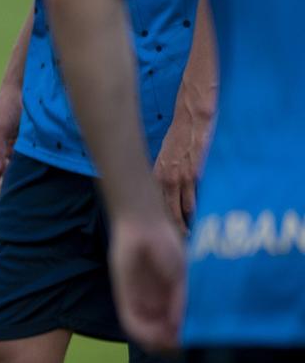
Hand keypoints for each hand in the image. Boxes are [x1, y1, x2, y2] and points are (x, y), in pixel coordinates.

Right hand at [0, 86, 22, 199]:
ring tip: (17, 191)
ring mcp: (2, 146)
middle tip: (8, 200)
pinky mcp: (13, 144)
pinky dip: (17, 170)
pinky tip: (26, 177)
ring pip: (3, 169)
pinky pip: (14, 161)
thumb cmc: (8, 105)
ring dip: (8, 180)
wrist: (21, 88)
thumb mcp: (1, 127)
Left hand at [108, 212, 185, 352]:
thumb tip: (182, 326)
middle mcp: (160, 307)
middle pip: (165, 338)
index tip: (198, 341)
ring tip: (169, 342)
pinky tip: (154, 335)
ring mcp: (143, 304)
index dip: (190, 340)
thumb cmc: (169, 248)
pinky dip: (142, 332)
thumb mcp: (182, 277)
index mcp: (177, 302)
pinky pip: (131, 322)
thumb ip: (181, 300)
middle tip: (182, 344)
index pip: (183, 330)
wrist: (144, 230)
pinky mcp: (125, 299)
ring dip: (158, 344)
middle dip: (173, 346)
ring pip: (148, 335)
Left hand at [152, 112, 210, 234]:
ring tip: (194, 236)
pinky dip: (203, 209)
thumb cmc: (178, 138)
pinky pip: (200, 197)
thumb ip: (163, 177)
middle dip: (175, 230)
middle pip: (169, 213)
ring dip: (191, 223)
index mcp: (156, 177)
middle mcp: (166, 180)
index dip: (160, 223)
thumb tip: (164, 195)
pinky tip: (206, 218)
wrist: (193, 120)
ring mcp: (183, 178)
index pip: (155, 207)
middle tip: (182, 242)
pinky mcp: (199, 174)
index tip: (164, 235)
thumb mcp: (163, 159)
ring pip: (186, 209)